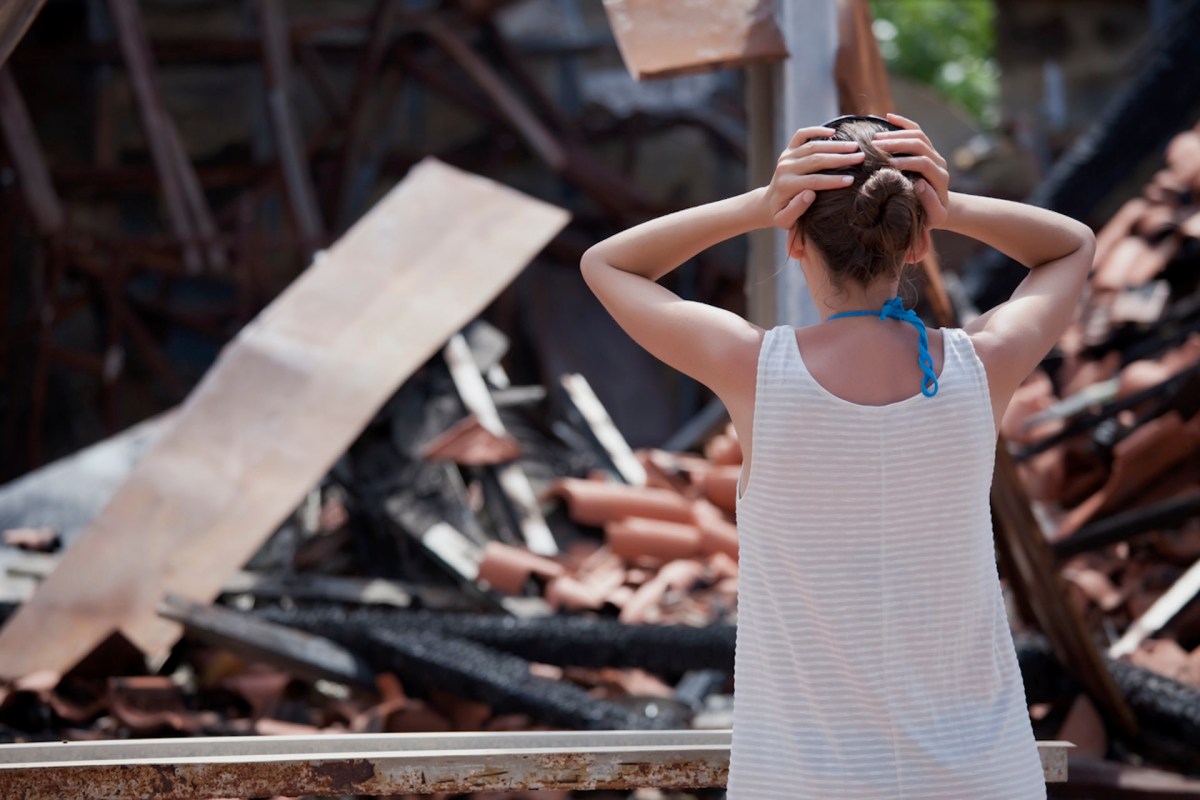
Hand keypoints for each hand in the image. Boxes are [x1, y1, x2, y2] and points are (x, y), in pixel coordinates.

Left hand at [762, 125, 863, 229]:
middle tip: (861, 157)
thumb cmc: (782, 215)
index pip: (814, 181)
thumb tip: (809, 193)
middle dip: (840, 159)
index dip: (833, 180)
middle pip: (816, 160)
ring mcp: (786, 157)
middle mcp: (785, 168)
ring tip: (855, 146)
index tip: (852, 180)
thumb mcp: (785, 220)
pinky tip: (833, 132)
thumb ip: (796, 210)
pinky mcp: (788, 150)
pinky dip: (816, 130)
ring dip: (836, 145)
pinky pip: (801, 135)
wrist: (769, 203)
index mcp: (786, 185)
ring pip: (813, 145)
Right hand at [871, 112, 949, 228]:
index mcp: (940, 177)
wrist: (940, 208)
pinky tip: (888, 117)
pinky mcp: (927, 149)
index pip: (923, 163)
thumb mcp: (934, 217)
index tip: (887, 165)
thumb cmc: (931, 216)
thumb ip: (930, 203)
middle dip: (897, 144)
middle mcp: (939, 162)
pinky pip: (917, 131)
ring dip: (896, 134)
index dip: (906, 162)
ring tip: (876, 138)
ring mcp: (934, 153)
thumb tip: (920, 183)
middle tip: (875, 146)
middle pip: (919, 144)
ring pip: (917, 135)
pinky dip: (903, 123)